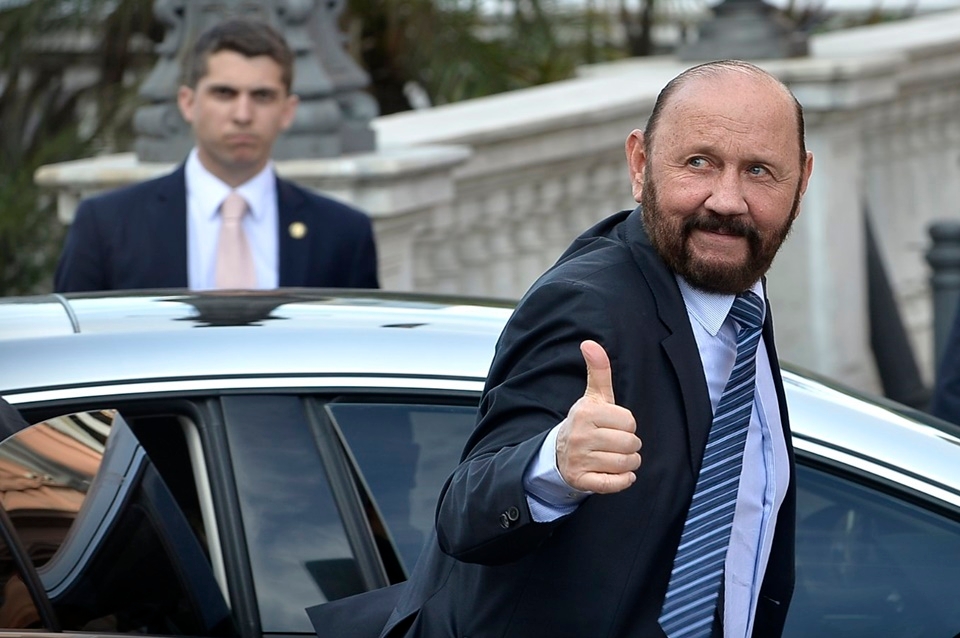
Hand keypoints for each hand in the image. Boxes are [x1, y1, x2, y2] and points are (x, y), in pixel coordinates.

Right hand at [556, 340, 641, 493]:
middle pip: (630, 444)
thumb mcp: (593, 396)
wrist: (560, 452)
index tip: (615, 426)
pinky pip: (613, 484)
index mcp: (585, 413)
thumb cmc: (586, 422)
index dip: (627, 425)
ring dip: (629, 463)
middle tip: (617, 443)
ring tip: (618, 457)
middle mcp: (580, 436)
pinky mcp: (581, 480)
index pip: (629, 421)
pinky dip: (622, 481)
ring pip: (624, 464)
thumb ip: (599, 370)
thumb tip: (590, 343)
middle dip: (630, 445)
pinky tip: (619, 474)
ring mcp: (579, 460)